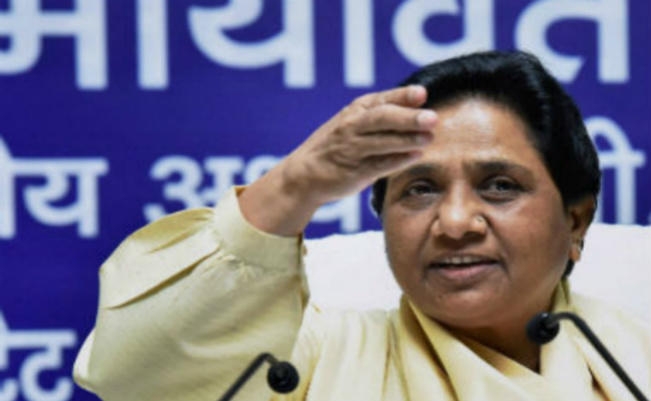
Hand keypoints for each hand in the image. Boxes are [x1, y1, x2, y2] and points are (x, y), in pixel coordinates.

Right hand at [239, 85, 436, 234]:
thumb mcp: (357, 121)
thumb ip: (387, 110)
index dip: (403, 96)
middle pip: (382, 118)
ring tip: (429, 138)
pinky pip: (378, 165)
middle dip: (407, 118)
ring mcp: (352, 149)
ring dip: (407, 140)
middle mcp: (352, 126)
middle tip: (432, 118)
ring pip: (382, 142)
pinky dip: (397, 160)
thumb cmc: (339, 144)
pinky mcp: (353, 172)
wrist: (304, 174)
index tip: (422, 93)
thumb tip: (422, 98)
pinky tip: (415, 156)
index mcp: (356, 110)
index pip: (383, 100)